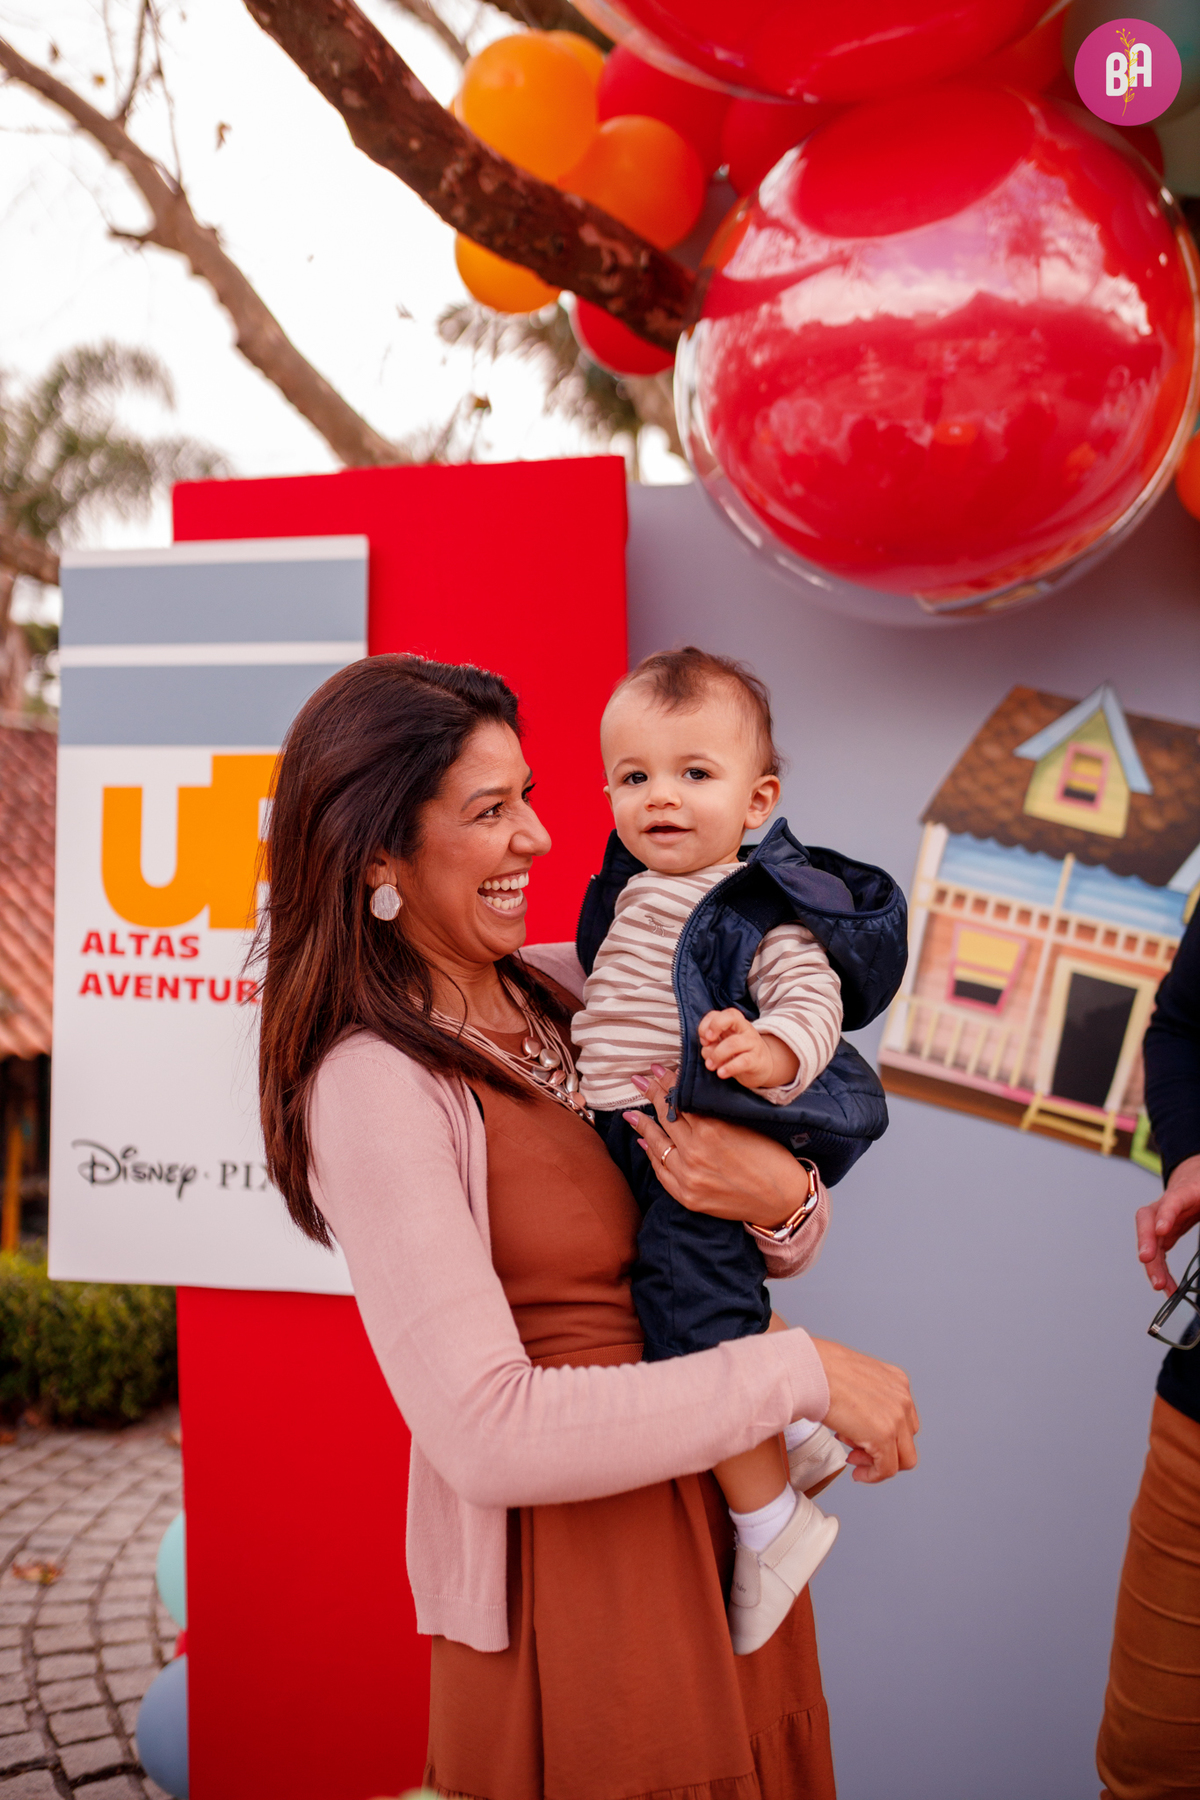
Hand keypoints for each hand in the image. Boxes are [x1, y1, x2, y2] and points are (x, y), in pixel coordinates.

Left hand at [624, 1065, 812, 1230]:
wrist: (781, 1199)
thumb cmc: (770, 1157)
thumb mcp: (744, 1124)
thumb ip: (714, 1111)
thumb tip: (690, 1093)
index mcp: (712, 1130)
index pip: (681, 1099)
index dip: (668, 1083)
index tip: (659, 1070)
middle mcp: (695, 1153)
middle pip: (666, 1117)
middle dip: (652, 1096)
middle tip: (642, 1081)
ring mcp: (688, 1177)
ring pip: (657, 1144)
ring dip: (643, 1124)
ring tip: (631, 1112)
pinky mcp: (687, 1196)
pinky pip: (660, 1171)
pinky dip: (652, 1154)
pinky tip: (645, 1141)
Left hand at [698, 1009, 798, 1089]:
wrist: (762, 1067)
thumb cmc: (738, 1054)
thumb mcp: (722, 1045)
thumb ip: (712, 1044)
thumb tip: (706, 1048)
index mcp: (734, 1023)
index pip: (718, 1013)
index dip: (706, 1024)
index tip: (704, 1040)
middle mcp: (745, 1029)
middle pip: (731, 1016)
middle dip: (714, 1027)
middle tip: (706, 1044)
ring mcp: (753, 1043)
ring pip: (733, 1043)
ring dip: (716, 1055)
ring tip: (710, 1065)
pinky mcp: (756, 1060)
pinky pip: (743, 1061)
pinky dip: (729, 1067)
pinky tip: (721, 1073)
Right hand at [809, 1337, 919, 1483]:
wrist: (811, 1370)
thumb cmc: (821, 1370)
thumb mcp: (855, 1379)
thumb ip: (867, 1397)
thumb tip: (861, 1420)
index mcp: (897, 1382)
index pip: (904, 1420)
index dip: (884, 1435)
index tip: (861, 1439)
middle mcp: (903, 1399)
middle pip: (906, 1440)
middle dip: (881, 1451)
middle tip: (855, 1451)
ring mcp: (897, 1418)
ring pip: (903, 1458)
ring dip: (877, 1464)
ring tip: (852, 1458)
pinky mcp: (884, 1436)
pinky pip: (887, 1469)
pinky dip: (873, 1476)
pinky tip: (857, 1473)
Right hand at [1137, 1153, 1199, 1292]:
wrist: (1195, 1181)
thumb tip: (1199, 1236)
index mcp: (1185, 1191)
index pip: (1172, 1200)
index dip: (1165, 1214)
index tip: (1161, 1230)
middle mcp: (1166, 1204)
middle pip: (1147, 1219)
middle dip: (1145, 1240)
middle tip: (1146, 1258)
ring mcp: (1160, 1219)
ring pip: (1149, 1240)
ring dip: (1152, 1264)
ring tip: (1159, 1284)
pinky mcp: (1163, 1234)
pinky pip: (1157, 1253)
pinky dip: (1160, 1270)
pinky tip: (1165, 1286)